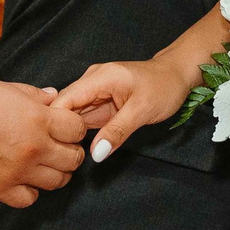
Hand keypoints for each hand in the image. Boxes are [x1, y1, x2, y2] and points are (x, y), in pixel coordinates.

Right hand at [0, 81, 86, 207]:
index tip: (64, 127)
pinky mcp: (0, 189)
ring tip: (42, 164)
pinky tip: (23, 179)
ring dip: (55, 173)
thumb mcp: (4, 89)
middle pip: (73, 159)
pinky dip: (31, 191)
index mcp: (38, 120)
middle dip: (70, 152)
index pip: (77, 129)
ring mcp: (18, 172)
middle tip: (58, 147)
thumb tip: (53, 97)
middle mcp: (34, 149)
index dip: (74, 127)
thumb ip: (34, 95)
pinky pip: (29, 198)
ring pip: (57, 182)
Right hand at [52, 57, 192, 162]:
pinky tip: (75, 145)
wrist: (176, 74)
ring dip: (67, 131)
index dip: (54, 122)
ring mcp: (94, 90)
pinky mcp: (99, 100)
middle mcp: (91, 81)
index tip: (53, 146)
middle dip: (58, 129)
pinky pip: (83, 116)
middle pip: (63, 107)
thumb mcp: (142, 111)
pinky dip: (78, 130)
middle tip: (58, 154)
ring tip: (64, 152)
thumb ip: (117, 132)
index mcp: (98, 77)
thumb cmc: (163, 87)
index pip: (64, 100)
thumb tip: (95, 154)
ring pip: (71, 113)